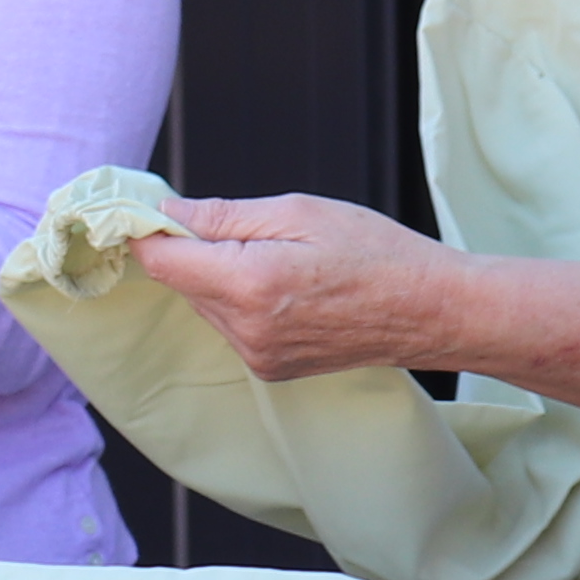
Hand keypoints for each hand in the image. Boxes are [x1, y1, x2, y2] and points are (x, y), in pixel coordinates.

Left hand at [124, 193, 460, 380]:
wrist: (430, 311)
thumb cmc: (376, 253)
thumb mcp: (299, 211)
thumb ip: (224, 215)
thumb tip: (167, 213)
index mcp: (249, 284)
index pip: (162, 261)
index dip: (149, 230)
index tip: (151, 209)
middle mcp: (246, 330)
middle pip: (182, 281)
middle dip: (194, 249)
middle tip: (240, 224)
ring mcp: (257, 356)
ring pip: (205, 304)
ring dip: (220, 276)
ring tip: (277, 256)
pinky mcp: (270, 369)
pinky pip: (231, 325)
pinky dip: (241, 301)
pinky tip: (286, 286)